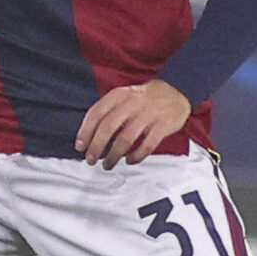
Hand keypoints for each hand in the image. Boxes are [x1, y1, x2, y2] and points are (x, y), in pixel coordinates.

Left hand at [76, 79, 193, 168]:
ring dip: (113, 156)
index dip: (85, 131)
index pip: (96, 113)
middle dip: (96, 146)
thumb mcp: (124, 96)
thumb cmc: (145, 99)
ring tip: (107, 164)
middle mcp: (132, 103)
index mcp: (119, 95)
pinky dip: (136, 156)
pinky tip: (129, 161)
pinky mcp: (162, 125)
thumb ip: (108, 111)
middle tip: (91, 159)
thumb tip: (88, 135)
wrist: (176, 90)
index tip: (80, 146)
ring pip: (125, 139)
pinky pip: (147, 145)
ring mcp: (148, 114)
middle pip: (108, 127)